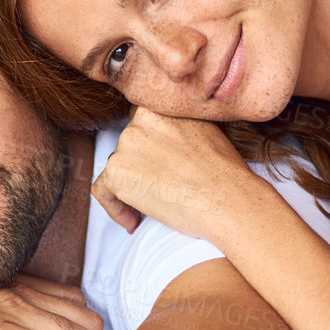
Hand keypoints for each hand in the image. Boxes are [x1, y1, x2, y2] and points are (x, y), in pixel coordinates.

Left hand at [92, 107, 257, 240]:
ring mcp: (124, 146)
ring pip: (118, 169)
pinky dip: (115, 208)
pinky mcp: (116, 173)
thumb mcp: (205, 130)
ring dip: (132, 189)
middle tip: (160, 191)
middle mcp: (138, 121)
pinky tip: (134, 222)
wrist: (227, 198)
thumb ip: (179, 127)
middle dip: (142, 169)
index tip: (161, 167)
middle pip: (129, 147)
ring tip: (155, 209)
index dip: (150, 149)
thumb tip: (171, 141)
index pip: (142, 125)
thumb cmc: (225, 171)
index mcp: (159, 107)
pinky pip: (102, 191)